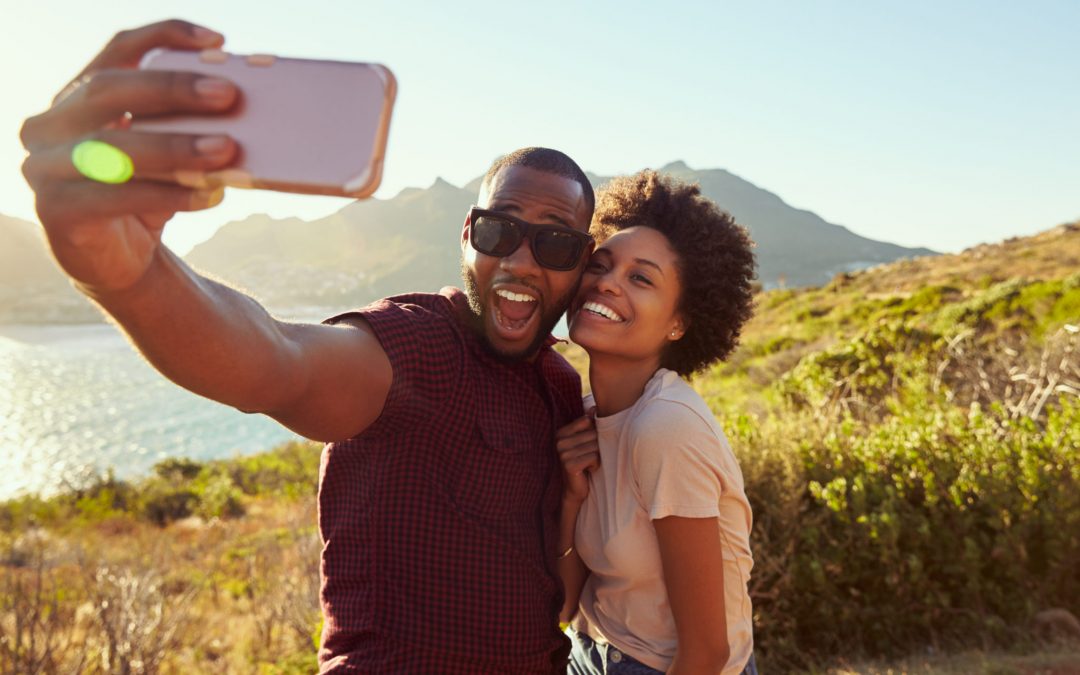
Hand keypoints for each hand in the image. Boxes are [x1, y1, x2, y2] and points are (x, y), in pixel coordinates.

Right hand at [19, 20, 239, 293]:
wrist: (119, 262)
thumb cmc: (146, 194)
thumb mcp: (165, 154)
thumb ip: (185, 126)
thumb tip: (247, 105)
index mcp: (77, 95)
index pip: (118, 50)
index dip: (163, 35)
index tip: (216, 42)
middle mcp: (50, 124)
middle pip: (109, 91)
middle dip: (171, 89)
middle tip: (228, 94)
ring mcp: (43, 167)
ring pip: (112, 147)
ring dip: (175, 147)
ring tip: (226, 148)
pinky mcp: (55, 211)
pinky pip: (115, 197)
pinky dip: (168, 194)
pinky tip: (209, 195)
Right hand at [556, 412, 598, 503]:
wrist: (575, 490)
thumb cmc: (583, 463)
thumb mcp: (585, 442)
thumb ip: (588, 425)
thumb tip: (594, 407)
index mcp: (561, 433)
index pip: (587, 421)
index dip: (594, 433)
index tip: (587, 445)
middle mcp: (559, 441)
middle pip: (593, 434)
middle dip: (597, 446)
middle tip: (588, 457)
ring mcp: (563, 453)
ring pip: (595, 446)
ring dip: (597, 457)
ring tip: (588, 464)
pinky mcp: (569, 465)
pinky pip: (594, 457)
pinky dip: (596, 465)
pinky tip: (587, 470)